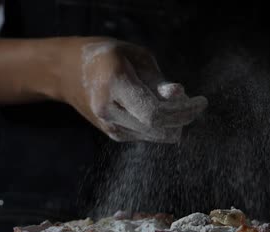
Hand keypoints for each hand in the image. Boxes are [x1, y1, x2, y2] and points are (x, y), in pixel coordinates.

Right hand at [59, 37, 207, 142]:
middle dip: (183, 119)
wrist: (68, 72)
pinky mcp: (114, 135)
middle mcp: (109, 111)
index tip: (201, 101)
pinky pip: (147, 136)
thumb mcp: (135, 57)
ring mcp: (110, 127)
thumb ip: (158, 79)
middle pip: (158, 128)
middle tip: (195, 104)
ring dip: (174, 124)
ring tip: (179, 103)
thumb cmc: (108, 57)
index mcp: (114, 85)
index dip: (183, 111)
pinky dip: (162, 126)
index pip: (155, 112)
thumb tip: (179, 96)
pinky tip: (161, 109)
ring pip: (155, 136)